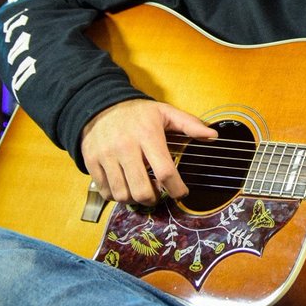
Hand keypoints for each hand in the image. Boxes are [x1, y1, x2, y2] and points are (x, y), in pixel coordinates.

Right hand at [81, 98, 215, 204]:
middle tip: (158, 194)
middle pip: (142, 190)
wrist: (99, 106)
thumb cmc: (138, 113)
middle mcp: (125, 147)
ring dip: (135, 200)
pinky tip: (125, 187)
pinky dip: (117, 196)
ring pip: (123, 195)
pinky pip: (105, 192)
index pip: (164, 171)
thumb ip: (190, 124)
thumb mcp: (165, 112)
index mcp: (148, 135)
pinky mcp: (92, 162)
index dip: (176, 189)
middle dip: (154, 199)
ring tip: (142, 190)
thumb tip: (213, 136)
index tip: (182, 193)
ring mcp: (106, 156)